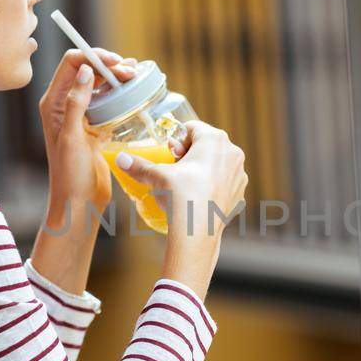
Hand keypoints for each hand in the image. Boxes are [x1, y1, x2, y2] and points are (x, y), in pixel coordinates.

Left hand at [38, 48, 137, 212]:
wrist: (79, 202)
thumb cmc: (70, 174)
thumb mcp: (72, 137)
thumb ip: (76, 103)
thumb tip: (86, 70)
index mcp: (52, 103)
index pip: (71, 64)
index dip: (93, 57)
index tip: (115, 63)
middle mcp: (65, 104)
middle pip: (87, 70)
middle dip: (109, 65)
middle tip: (131, 71)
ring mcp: (81, 114)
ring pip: (99, 84)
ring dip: (116, 77)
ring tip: (135, 76)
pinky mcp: (95, 125)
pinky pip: (107, 100)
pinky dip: (120, 92)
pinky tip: (134, 91)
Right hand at [114, 120, 246, 238]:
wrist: (198, 231)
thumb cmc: (181, 196)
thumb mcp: (158, 177)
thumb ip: (139, 165)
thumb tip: (120, 159)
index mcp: (215, 139)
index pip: (192, 128)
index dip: (178, 139)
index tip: (169, 152)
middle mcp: (232, 152)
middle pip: (206, 144)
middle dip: (189, 154)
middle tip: (175, 168)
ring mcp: (239, 174)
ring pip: (217, 163)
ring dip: (202, 169)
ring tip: (185, 184)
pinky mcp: (240, 192)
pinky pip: (224, 182)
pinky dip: (212, 185)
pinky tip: (198, 197)